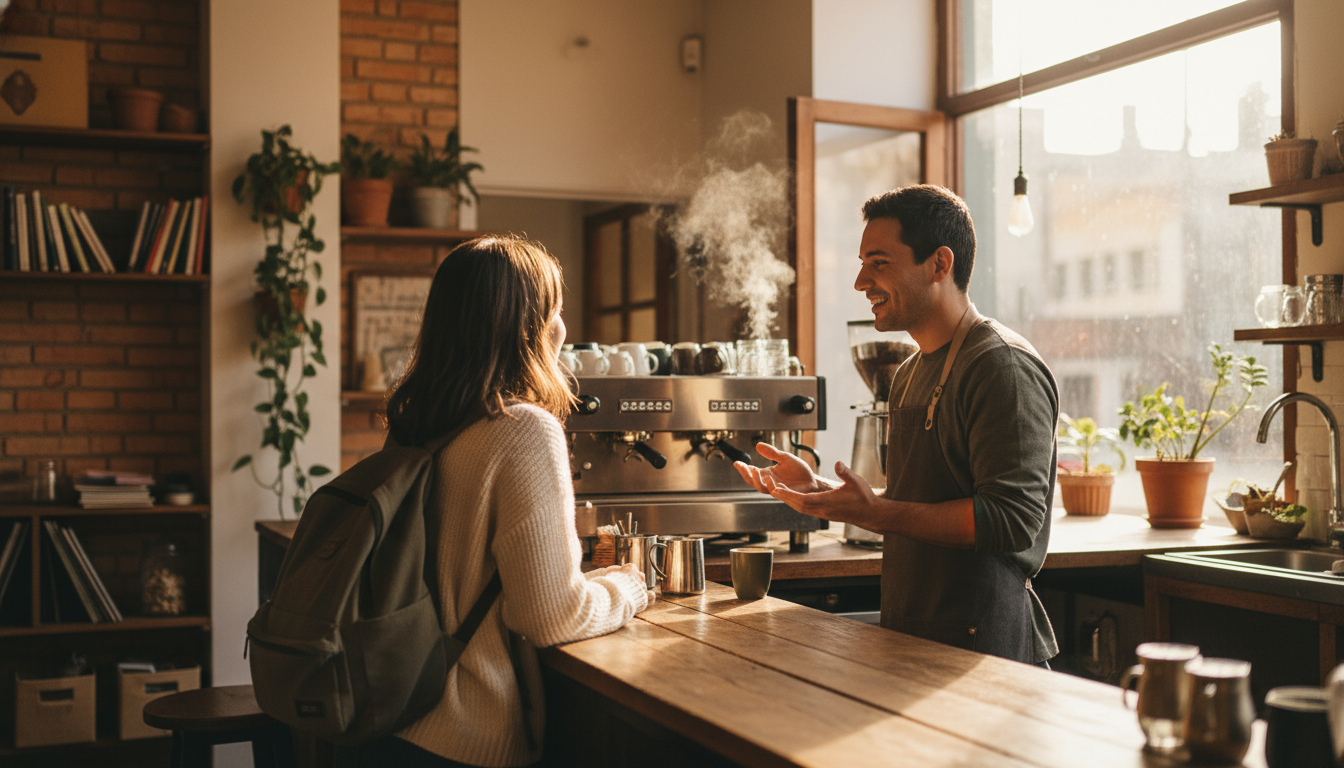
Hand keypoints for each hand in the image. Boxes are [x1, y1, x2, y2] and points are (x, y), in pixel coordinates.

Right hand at [734, 442, 831, 496]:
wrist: (812, 481)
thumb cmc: (799, 471)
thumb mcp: (785, 458)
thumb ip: (772, 453)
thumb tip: (758, 445)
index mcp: (767, 474)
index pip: (752, 472)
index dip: (743, 469)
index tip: (737, 462)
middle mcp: (770, 483)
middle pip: (753, 482)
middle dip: (746, 475)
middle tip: (743, 467)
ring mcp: (777, 489)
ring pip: (762, 488)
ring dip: (757, 481)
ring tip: (756, 470)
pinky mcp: (786, 494)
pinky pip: (776, 492)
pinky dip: (772, 487)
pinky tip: (770, 479)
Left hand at [767, 460, 882, 527]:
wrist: (870, 513)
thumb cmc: (864, 497)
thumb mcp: (856, 481)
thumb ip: (845, 473)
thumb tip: (837, 463)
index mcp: (827, 503)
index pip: (803, 500)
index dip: (788, 495)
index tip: (776, 489)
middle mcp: (822, 511)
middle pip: (797, 505)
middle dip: (783, 497)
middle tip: (769, 487)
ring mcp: (822, 513)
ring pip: (800, 508)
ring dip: (788, 499)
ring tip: (776, 490)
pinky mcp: (823, 514)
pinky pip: (806, 508)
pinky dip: (796, 502)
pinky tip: (791, 496)